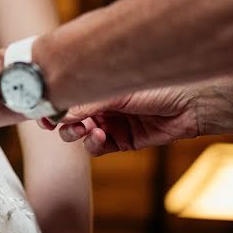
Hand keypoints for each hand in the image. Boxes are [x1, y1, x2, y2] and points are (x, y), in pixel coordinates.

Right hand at [53, 85, 201, 156]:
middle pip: (69, 117)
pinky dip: (94, 144)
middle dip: (60, 122)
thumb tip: (57, 112)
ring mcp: (113, 122)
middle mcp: (103, 103)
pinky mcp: (124, 141)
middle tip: (53, 124)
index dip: (52, 104)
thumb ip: (85, 104)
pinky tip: (100, 136)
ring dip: (76, 133)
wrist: (192, 103)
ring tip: (85, 129)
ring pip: (81, 134)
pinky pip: (98, 147)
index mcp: (99, 84)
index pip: (68, 96)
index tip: (39, 110)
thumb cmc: (157, 85)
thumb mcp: (115, 92)